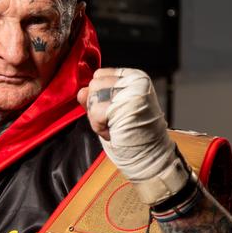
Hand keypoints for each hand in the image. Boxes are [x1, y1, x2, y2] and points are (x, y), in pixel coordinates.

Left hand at [78, 67, 191, 205]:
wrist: (150, 157)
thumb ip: (96, 99)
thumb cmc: (133, 138)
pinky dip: (99, 126)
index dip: (98, 96)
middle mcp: (136, 80)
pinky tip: (114, 132)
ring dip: (97, 118)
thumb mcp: (111, 113)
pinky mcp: (126, 103)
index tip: (112, 113)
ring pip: (93, 96)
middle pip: (94, 84)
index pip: (99, 75)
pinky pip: (95, 111)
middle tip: (114, 123)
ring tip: (115, 127)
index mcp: (135, 77)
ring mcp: (132, 90)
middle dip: (96, 107)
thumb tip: (80, 91)